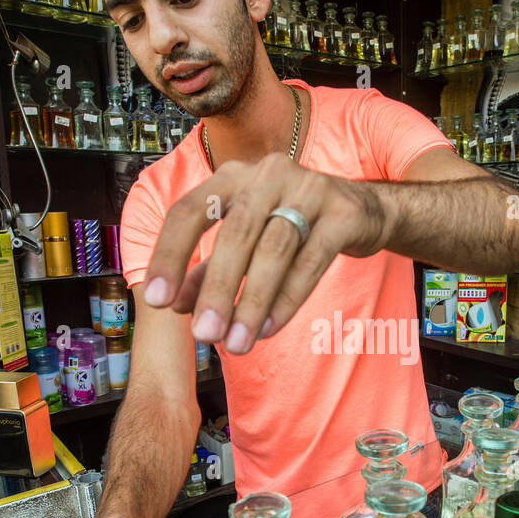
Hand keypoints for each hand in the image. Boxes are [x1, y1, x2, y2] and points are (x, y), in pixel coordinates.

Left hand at [141, 153, 389, 354]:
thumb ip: (208, 268)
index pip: (190, 211)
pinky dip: (287, 299)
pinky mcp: (342, 215)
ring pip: (274, 249)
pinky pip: (311, 262)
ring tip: (237, 343)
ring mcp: (309, 190)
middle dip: (216, 288)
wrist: (362, 210)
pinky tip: (268, 328)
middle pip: (236, 232)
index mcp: (233, 176)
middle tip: (204, 334)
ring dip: (252, 301)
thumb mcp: (245, 242)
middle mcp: (268, 174)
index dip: (170, 255)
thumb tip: (176, 304)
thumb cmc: (293, 223)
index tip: (157, 300)